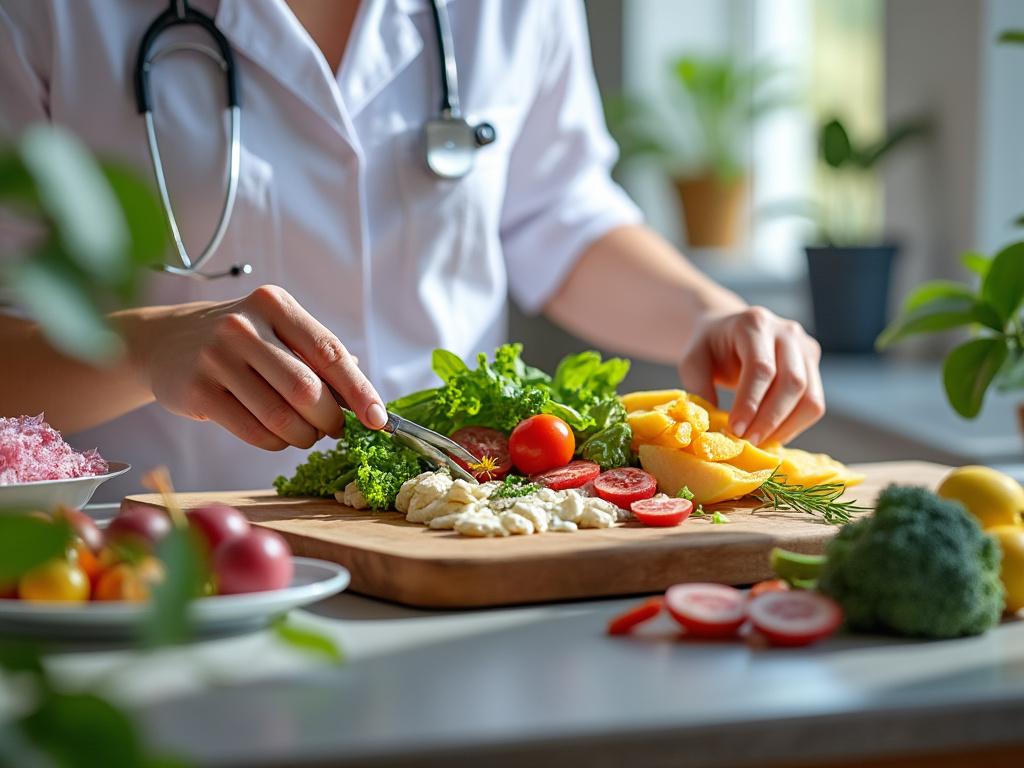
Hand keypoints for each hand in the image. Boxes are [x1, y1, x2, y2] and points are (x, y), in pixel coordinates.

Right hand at [126, 285, 386, 449]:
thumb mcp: (278, 329)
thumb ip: (320, 356)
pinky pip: (253, 431)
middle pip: (307, 390)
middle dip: (329, 419)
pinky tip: (278, 437)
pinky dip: (275, 443)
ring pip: (280, 416)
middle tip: (333, 429)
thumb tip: (366, 400)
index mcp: (275, 304)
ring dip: (303, 436)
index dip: (359, 392)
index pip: (330, 353)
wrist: (165, 341)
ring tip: (305, 435)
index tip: (378, 420)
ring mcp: (216, 357)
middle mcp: (244, 326)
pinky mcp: (197, 390)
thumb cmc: (240, 339)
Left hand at [678, 306, 824, 445]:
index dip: (750, 403)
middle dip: (769, 419)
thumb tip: (710, 424)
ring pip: (810, 397)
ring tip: (758, 441)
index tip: (736, 430)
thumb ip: (699, 388)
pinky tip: (771, 434)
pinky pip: (813, 403)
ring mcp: (805, 348)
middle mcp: (786, 332)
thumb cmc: (709, 347)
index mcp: (754, 324)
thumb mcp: (693, 361)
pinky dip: (794, 425)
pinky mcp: (813, 365)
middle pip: (792, 383)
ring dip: (785, 427)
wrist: (728, 330)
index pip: (761, 368)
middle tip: (747, 440)